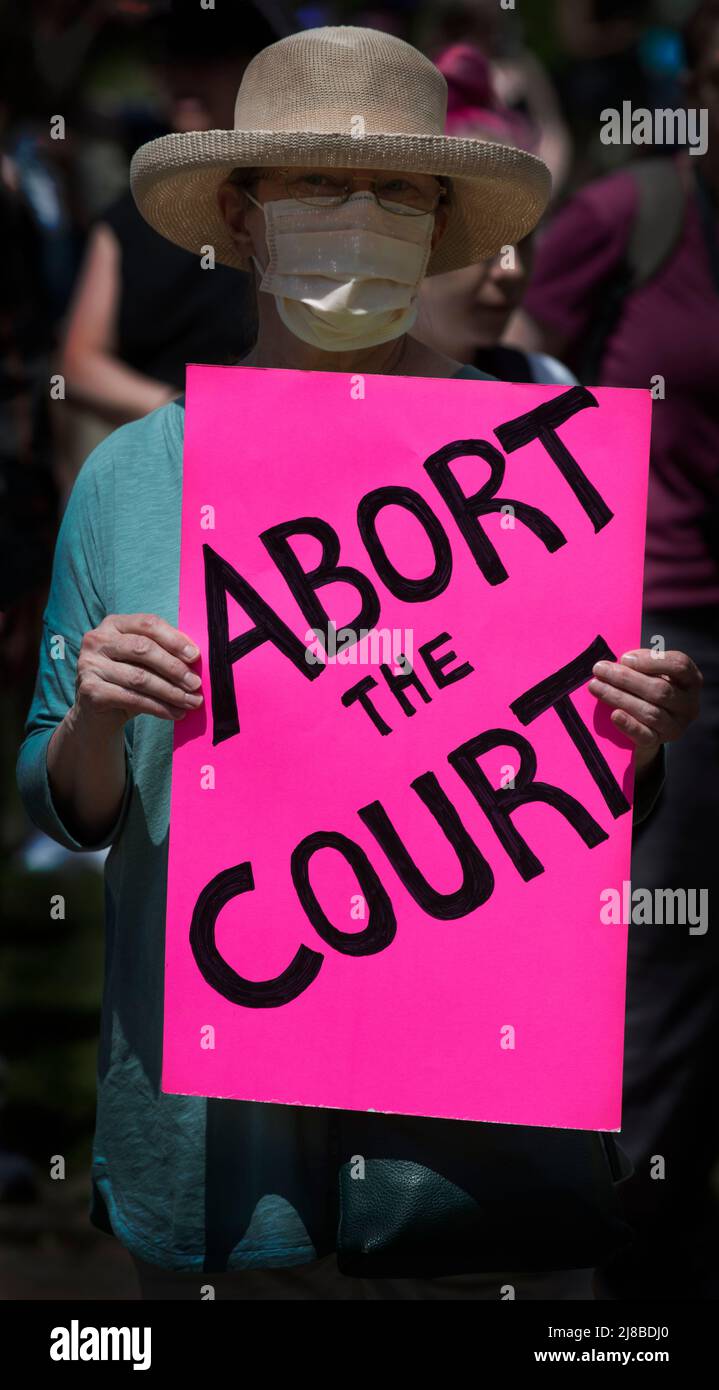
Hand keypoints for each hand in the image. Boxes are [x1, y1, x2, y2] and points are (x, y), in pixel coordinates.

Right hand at [73, 613, 202, 733]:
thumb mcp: (144, 663)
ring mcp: (89, 664)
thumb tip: (195, 657)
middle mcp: (97, 640)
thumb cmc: (127, 682)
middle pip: (143, 649)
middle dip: (174, 668)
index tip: (195, 656)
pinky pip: (131, 698)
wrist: (97, 716)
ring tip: (192, 702)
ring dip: (171, 692)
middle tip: (196, 684)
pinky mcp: (89, 690)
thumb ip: (164, 654)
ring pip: (139, 677)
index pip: (148, 624)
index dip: (174, 639)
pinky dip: (158, 707)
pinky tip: (175, 713)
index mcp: (114, 624)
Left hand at [588, 648, 702, 777]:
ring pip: (649, 712)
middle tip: (599, 669)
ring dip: (619, 697)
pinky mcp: (659, 742)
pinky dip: (629, 725)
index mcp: (691, 680)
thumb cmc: (649, 688)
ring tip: (596, 687)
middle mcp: (689, 704)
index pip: (679, 665)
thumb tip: (622, 661)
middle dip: (626, 678)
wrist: (650, 725)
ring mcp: (676, 726)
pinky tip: (614, 715)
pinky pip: (644, 735)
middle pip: (660, 689)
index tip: (624, 658)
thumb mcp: (652, 673)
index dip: (652, 660)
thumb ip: (642, 663)